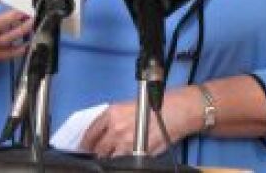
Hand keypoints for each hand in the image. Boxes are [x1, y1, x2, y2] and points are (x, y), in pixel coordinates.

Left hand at [81, 88, 202, 157]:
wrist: (181, 110)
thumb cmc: (160, 103)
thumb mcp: (134, 104)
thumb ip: (117, 117)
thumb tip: (107, 130)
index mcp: (113, 112)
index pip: (90, 131)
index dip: (86, 141)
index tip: (84, 146)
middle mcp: (115, 128)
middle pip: (98, 148)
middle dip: (97, 151)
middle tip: (99, 152)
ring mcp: (126, 143)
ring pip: (109, 157)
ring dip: (110, 157)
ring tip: (115, 154)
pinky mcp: (137, 153)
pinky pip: (123, 162)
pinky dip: (122, 161)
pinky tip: (126, 157)